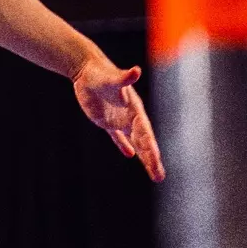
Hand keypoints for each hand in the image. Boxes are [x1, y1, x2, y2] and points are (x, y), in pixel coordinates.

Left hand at [72, 58, 165, 181]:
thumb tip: (136, 70)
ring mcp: (119, 119)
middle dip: (152, 159)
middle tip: (160, 177)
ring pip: (135, 141)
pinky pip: (117, 136)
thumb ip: (124, 77)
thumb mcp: (111, 78)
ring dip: (144, 157)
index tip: (156, 161)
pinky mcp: (106, 120)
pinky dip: (123, 145)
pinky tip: (130, 155)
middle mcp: (130, 116)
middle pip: (143, 142)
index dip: (150, 148)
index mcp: (134, 110)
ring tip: (154, 173)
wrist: (86, 70)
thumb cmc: (100, 73)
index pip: (145, 133)